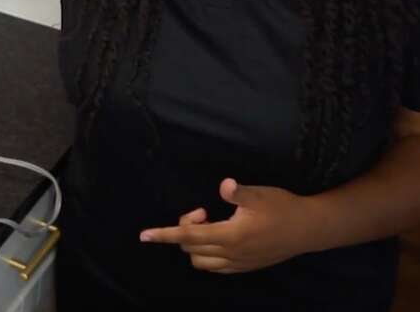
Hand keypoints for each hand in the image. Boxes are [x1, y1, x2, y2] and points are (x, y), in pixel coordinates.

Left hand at [138, 178, 314, 273]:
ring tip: (208, 224)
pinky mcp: (246, 267)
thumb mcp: (260, 195)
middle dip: (184, 229)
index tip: (144, 235)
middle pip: (191, 248)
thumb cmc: (283, 208)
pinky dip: (206, 255)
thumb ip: (239, 193)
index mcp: (231, 235)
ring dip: (194, 244)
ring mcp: (239, 263)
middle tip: (200, 211)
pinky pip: (216, 268)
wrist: (309, 229)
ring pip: (201, 261)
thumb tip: (224, 185)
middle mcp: (232, 254)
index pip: (188, 235)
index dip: (164, 234)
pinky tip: (215, 238)